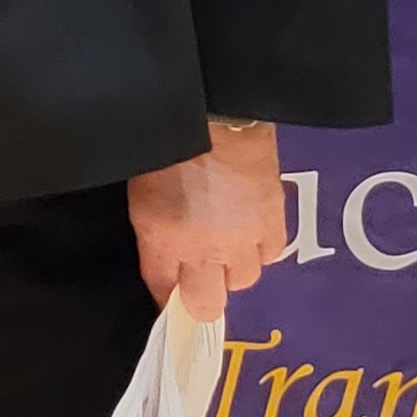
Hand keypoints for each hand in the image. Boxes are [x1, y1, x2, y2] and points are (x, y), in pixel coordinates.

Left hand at [127, 120, 281, 320]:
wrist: (217, 113)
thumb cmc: (166, 141)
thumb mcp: (142, 191)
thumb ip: (154, 230)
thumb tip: (164, 253)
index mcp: (162, 238)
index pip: (163, 290)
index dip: (166, 295)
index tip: (170, 291)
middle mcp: (204, 250)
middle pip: (206, 304)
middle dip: (201, 296)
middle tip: (201, 277)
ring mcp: (242, 240)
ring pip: (243, 280)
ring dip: (233, 267)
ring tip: (227, 244)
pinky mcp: (274, 222)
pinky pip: (271, 253)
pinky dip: (261, 247)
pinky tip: (251, 230)